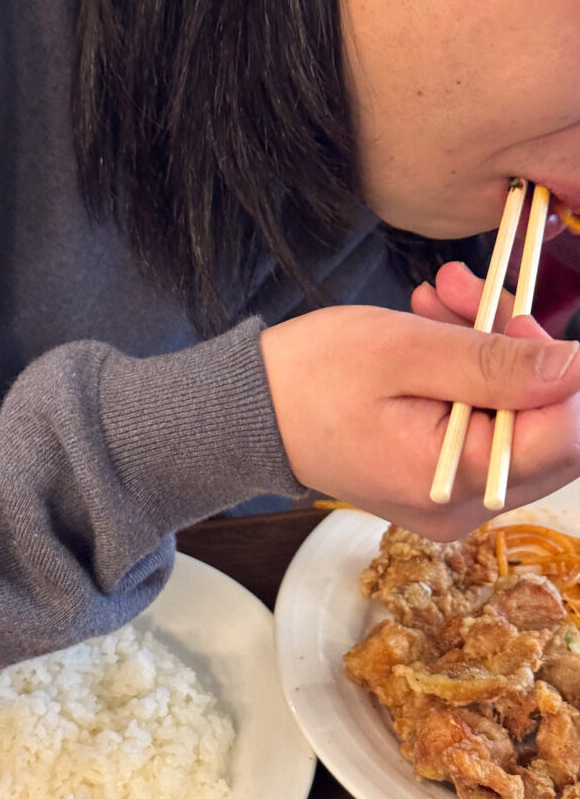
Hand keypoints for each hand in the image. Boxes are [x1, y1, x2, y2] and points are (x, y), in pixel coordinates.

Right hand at [259, 299, 579, 540]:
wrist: (251, 412)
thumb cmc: (310, 379)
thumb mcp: (405, 353)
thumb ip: (496, 364)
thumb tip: (576, 367)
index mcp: (454, 482)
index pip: (566, 436)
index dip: (561, 371)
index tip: (515, 316)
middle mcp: (462, 506)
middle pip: (547, 429)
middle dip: (520, 351)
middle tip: (471, 293)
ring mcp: (451, 499)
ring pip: (516, 420)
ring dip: (490, 352)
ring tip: (438, 299)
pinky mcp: (438, 482)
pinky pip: (482, 426)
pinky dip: (468, 375)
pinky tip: (434, 332)